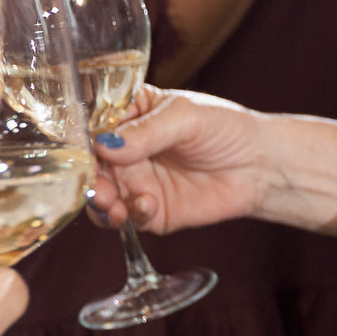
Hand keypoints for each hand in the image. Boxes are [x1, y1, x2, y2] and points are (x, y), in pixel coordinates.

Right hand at [90, 86, 280, 232]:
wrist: (261, 166)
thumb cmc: (226, 129)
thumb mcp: (187, 117)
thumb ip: (147, 131)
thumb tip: (106, 145)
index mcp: (128, 116)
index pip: (89, 125)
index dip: (78, 137)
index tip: (75, 148)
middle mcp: (124, 150)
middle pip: (88, 165)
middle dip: (85, 177)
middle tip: (96, 184)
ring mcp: (135, 182)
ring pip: (100, 195)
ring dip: (99, 201)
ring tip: (112, 201)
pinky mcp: (150, 211)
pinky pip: (127, 218)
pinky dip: (129, 215)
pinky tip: (147, 204)